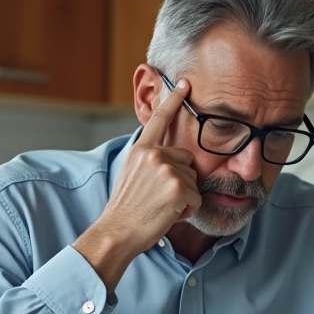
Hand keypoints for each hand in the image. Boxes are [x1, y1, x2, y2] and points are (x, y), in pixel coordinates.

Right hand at [74, 79, 201, 291]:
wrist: (118, 231)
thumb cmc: (127, 209)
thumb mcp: (132, 175)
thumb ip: (150, 161)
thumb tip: (173, 158)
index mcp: (141, 150)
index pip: (160, 120)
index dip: (174, 100)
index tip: (186, 83)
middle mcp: (153, 155)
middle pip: (188, 159)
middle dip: (181, 179)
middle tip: (159, 197)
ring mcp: (166, 170)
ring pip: (193, 181)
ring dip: (183, 197)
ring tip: (160, 207)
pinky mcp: (177, 187)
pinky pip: (196, 198)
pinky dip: (186, 211)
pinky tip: (167, 214)